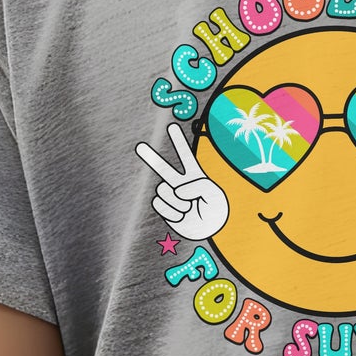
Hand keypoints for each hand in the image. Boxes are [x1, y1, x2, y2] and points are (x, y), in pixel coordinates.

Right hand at [135, 122, 229, 241]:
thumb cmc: (216, 209)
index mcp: (194, 176)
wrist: (211, 229)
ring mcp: (172, 196)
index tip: (171, 126)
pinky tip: (181, 215)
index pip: (185, 156)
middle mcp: (180, 184)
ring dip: (176, 201)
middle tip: (139, 146)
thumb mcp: (213, 194)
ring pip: (163, 190)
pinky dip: (171, 211)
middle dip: (150, 157)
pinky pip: (160, 204)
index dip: (178, 141)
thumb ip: (197, 186)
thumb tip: (176, 190)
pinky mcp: (166, 210)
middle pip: (162, 168)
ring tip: (188, 207)